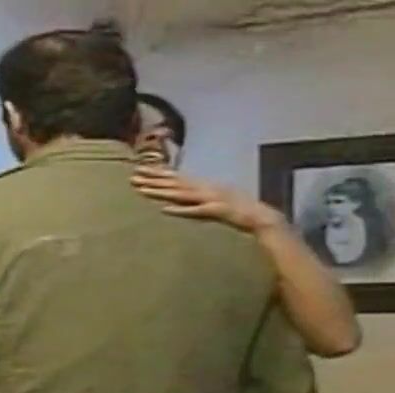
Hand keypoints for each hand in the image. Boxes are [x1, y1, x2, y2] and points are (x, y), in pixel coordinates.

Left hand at [132, 165, 284, 232]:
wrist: (262, 218)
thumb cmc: (238, 211)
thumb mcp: (214, 201)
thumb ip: (197, 200)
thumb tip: (179, 201)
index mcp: (204, 186)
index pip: (177, 177)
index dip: (158, 174)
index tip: (139, 170)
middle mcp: (205, 188)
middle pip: (175, 183)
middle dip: (153, 179)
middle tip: (132, 176)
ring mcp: (211, 198)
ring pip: (181, 194)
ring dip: (161, 191)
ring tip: (142, 189)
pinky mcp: (217, 211)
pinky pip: (196, 211)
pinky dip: (181, 210)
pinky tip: (165, 210)